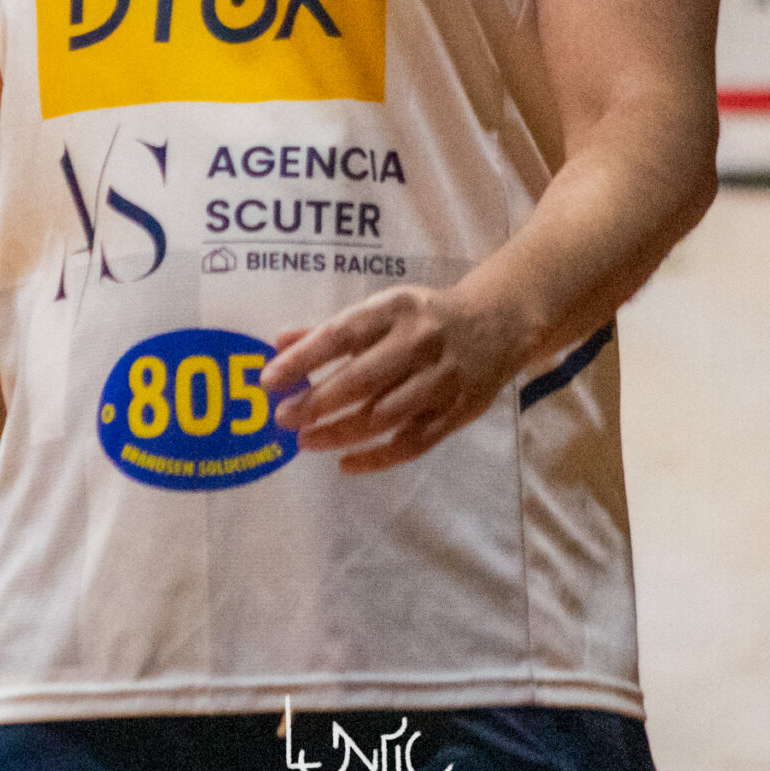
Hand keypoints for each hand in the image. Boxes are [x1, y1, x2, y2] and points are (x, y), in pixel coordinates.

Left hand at [259, 284, 526, 472]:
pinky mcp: (457, 411)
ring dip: (341, 432)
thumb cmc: (426, 316)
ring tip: (306, 441)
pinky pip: (413, 442)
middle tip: (282, 418)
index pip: (341, 334)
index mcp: (396, 309)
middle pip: (361, 379)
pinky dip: (378, 457)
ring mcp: (441, 380)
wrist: (500, 323)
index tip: (270, 379)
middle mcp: (420, 343)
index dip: (304, 358)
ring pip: (385, 415)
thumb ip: (331, 328)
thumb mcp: (383, 308)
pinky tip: (346, 462)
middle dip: (317, 402)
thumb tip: (277, 342)